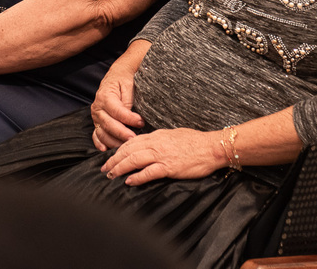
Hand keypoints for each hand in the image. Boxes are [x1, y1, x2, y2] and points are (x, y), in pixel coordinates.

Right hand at [91, 61, 142, 150]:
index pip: (117, 111)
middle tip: (135, 139)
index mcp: (105, 97)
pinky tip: (105, 150)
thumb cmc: (124, 81)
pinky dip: (99, 143)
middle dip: (122, 133)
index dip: (129, 118)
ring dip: (114, 141)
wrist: (117, 76)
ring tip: (126, 147)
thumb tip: (132, 116)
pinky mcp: (97, 123)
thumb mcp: (129, 86)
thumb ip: (128, 101)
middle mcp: (97, 108)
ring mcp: (96, 117)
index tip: (141, 122)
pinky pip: (96, 135)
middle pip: (109, 124)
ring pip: (102, 132)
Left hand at [100, 128, 223, 185]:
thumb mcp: (172, 135)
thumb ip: (159, 140)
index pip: (131, 142)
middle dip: (113, 160)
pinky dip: (137, 177)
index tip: (110, 157)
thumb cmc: (195, 142)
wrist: (212, 147)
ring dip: (120, 168)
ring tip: (111, 175)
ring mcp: (162, 155)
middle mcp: (156, 144)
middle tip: (104, 168)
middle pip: (128, 151)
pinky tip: (129, 181)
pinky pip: (149, 172)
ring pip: (134, 160)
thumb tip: (148, 145)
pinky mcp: (169, 167)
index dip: (118, 150)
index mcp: (156, 136)